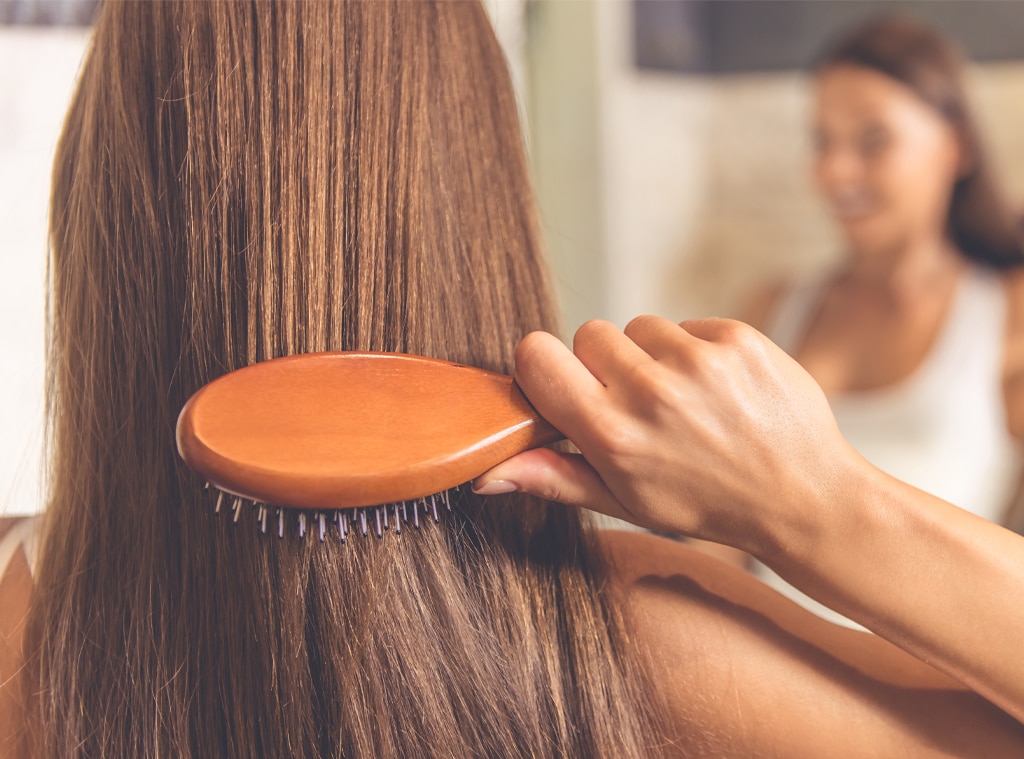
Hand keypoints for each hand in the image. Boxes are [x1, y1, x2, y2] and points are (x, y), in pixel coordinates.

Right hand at [475, 316, 859, 555]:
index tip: (563, 386)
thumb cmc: (706, 504)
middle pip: (587, 333)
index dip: (543, 366)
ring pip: (638, 326)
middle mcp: (651, 392)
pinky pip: (686, 324)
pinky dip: (694, 350)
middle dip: (602, 363)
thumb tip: (484, 473)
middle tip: (636, 404)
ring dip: (651, 356)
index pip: (536, 355)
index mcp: (612, 435)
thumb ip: (553, 477)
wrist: (804, 497)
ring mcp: (697, 361)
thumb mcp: (624, 502)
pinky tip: (716, 390)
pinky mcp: (736, 338)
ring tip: (684, 401)